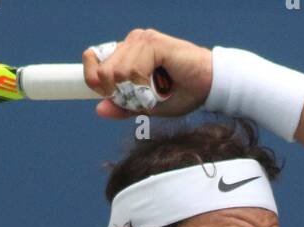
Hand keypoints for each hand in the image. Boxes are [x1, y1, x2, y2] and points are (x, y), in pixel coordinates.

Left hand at [82, 30, 212, 119]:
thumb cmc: (182, 93)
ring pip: (117, 73)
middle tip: (143, 98)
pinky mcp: (153, 43)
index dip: (95, 81)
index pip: (95, 61)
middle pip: (103, 72)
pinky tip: (160, 85)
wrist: (208, 86)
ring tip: (156, 92)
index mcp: (127, 54)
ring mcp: (142, 40)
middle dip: (119, 93)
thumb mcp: (147, 106)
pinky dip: (144, 85)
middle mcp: (132, 42)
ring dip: (135, 92)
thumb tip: (98, 109)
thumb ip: (124, 106)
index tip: (108, 94)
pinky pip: (133, 70)